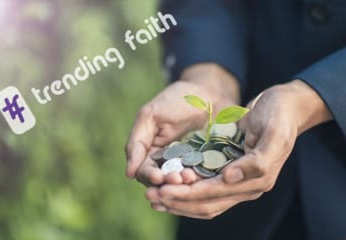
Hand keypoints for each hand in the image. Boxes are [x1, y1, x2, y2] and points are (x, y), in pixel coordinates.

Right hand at [125, 63, 239, 185]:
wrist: (208, 92)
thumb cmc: (175, 100)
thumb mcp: (150, 116)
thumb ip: (137, 143)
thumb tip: (129, 173)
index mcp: (151, 153)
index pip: (145, 172)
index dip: (150, 177)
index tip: (157, 177)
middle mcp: (168, 162)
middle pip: (164, 181)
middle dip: (168, 182)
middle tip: (177, 178)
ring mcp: (188, 165)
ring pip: (182, 182)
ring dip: (184, 183)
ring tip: (190, 177)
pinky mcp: (207, 164)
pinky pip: (202, 177)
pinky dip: (200, 179)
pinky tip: (202, 175)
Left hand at [146, 80, 331, 218]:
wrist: (284, 106)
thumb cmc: (280, 115)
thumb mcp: (275, 133)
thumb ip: (257, 161)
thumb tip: (228, 178)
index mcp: (257, 179)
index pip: (216, 194)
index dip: (188, 194)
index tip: (164, 190)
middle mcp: (245, 185)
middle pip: (206, 203)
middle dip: (178, 201)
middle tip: (151, 196)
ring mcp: (236, 180)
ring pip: (203, 200)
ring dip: (178, 200)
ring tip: (154, 196)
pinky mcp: (228, 171)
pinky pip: (205, 186)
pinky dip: (186, 189)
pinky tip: (169, 185)